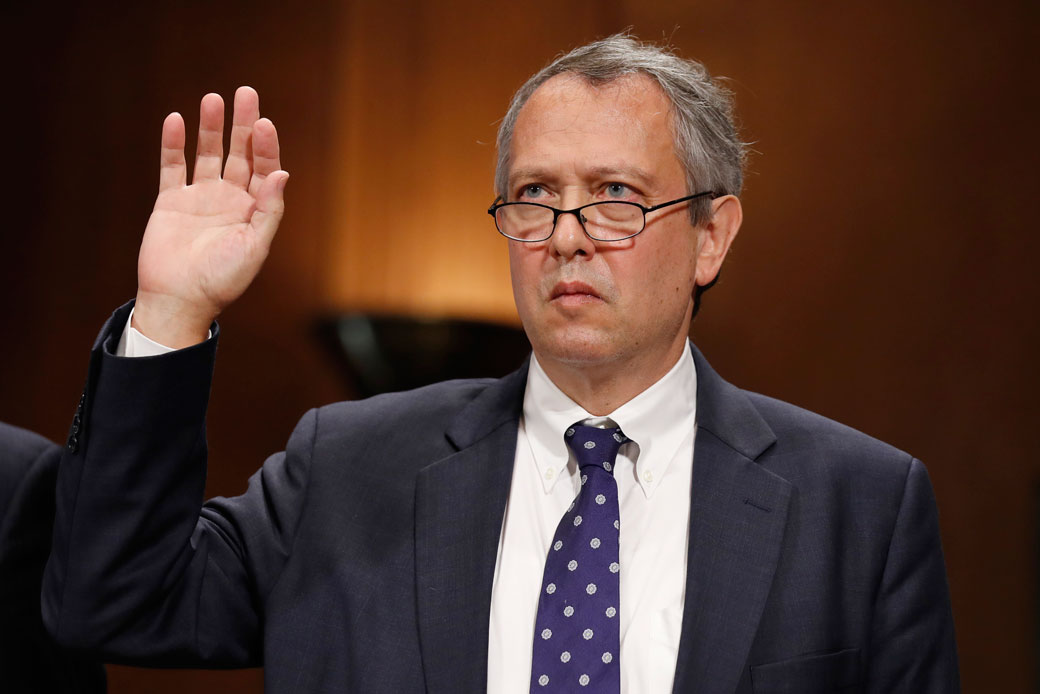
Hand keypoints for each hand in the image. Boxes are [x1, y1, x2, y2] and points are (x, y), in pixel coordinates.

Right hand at [133, 87, 288, 347]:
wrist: (180, 301)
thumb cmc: (223, 280)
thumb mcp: (254, 247)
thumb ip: (268, 210)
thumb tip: (282, 173)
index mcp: (255, 210)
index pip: (264, 169)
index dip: (265, 146)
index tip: (263, 123)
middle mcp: (230, 200)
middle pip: (240, 153)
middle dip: (244, 124)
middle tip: (246, 92)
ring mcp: (200, 198)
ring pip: (208, 154)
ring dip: (211, 128)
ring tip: (212, 99)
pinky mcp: (171, 201)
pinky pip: (173, 167)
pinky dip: (173, 144)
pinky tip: (176, 120)